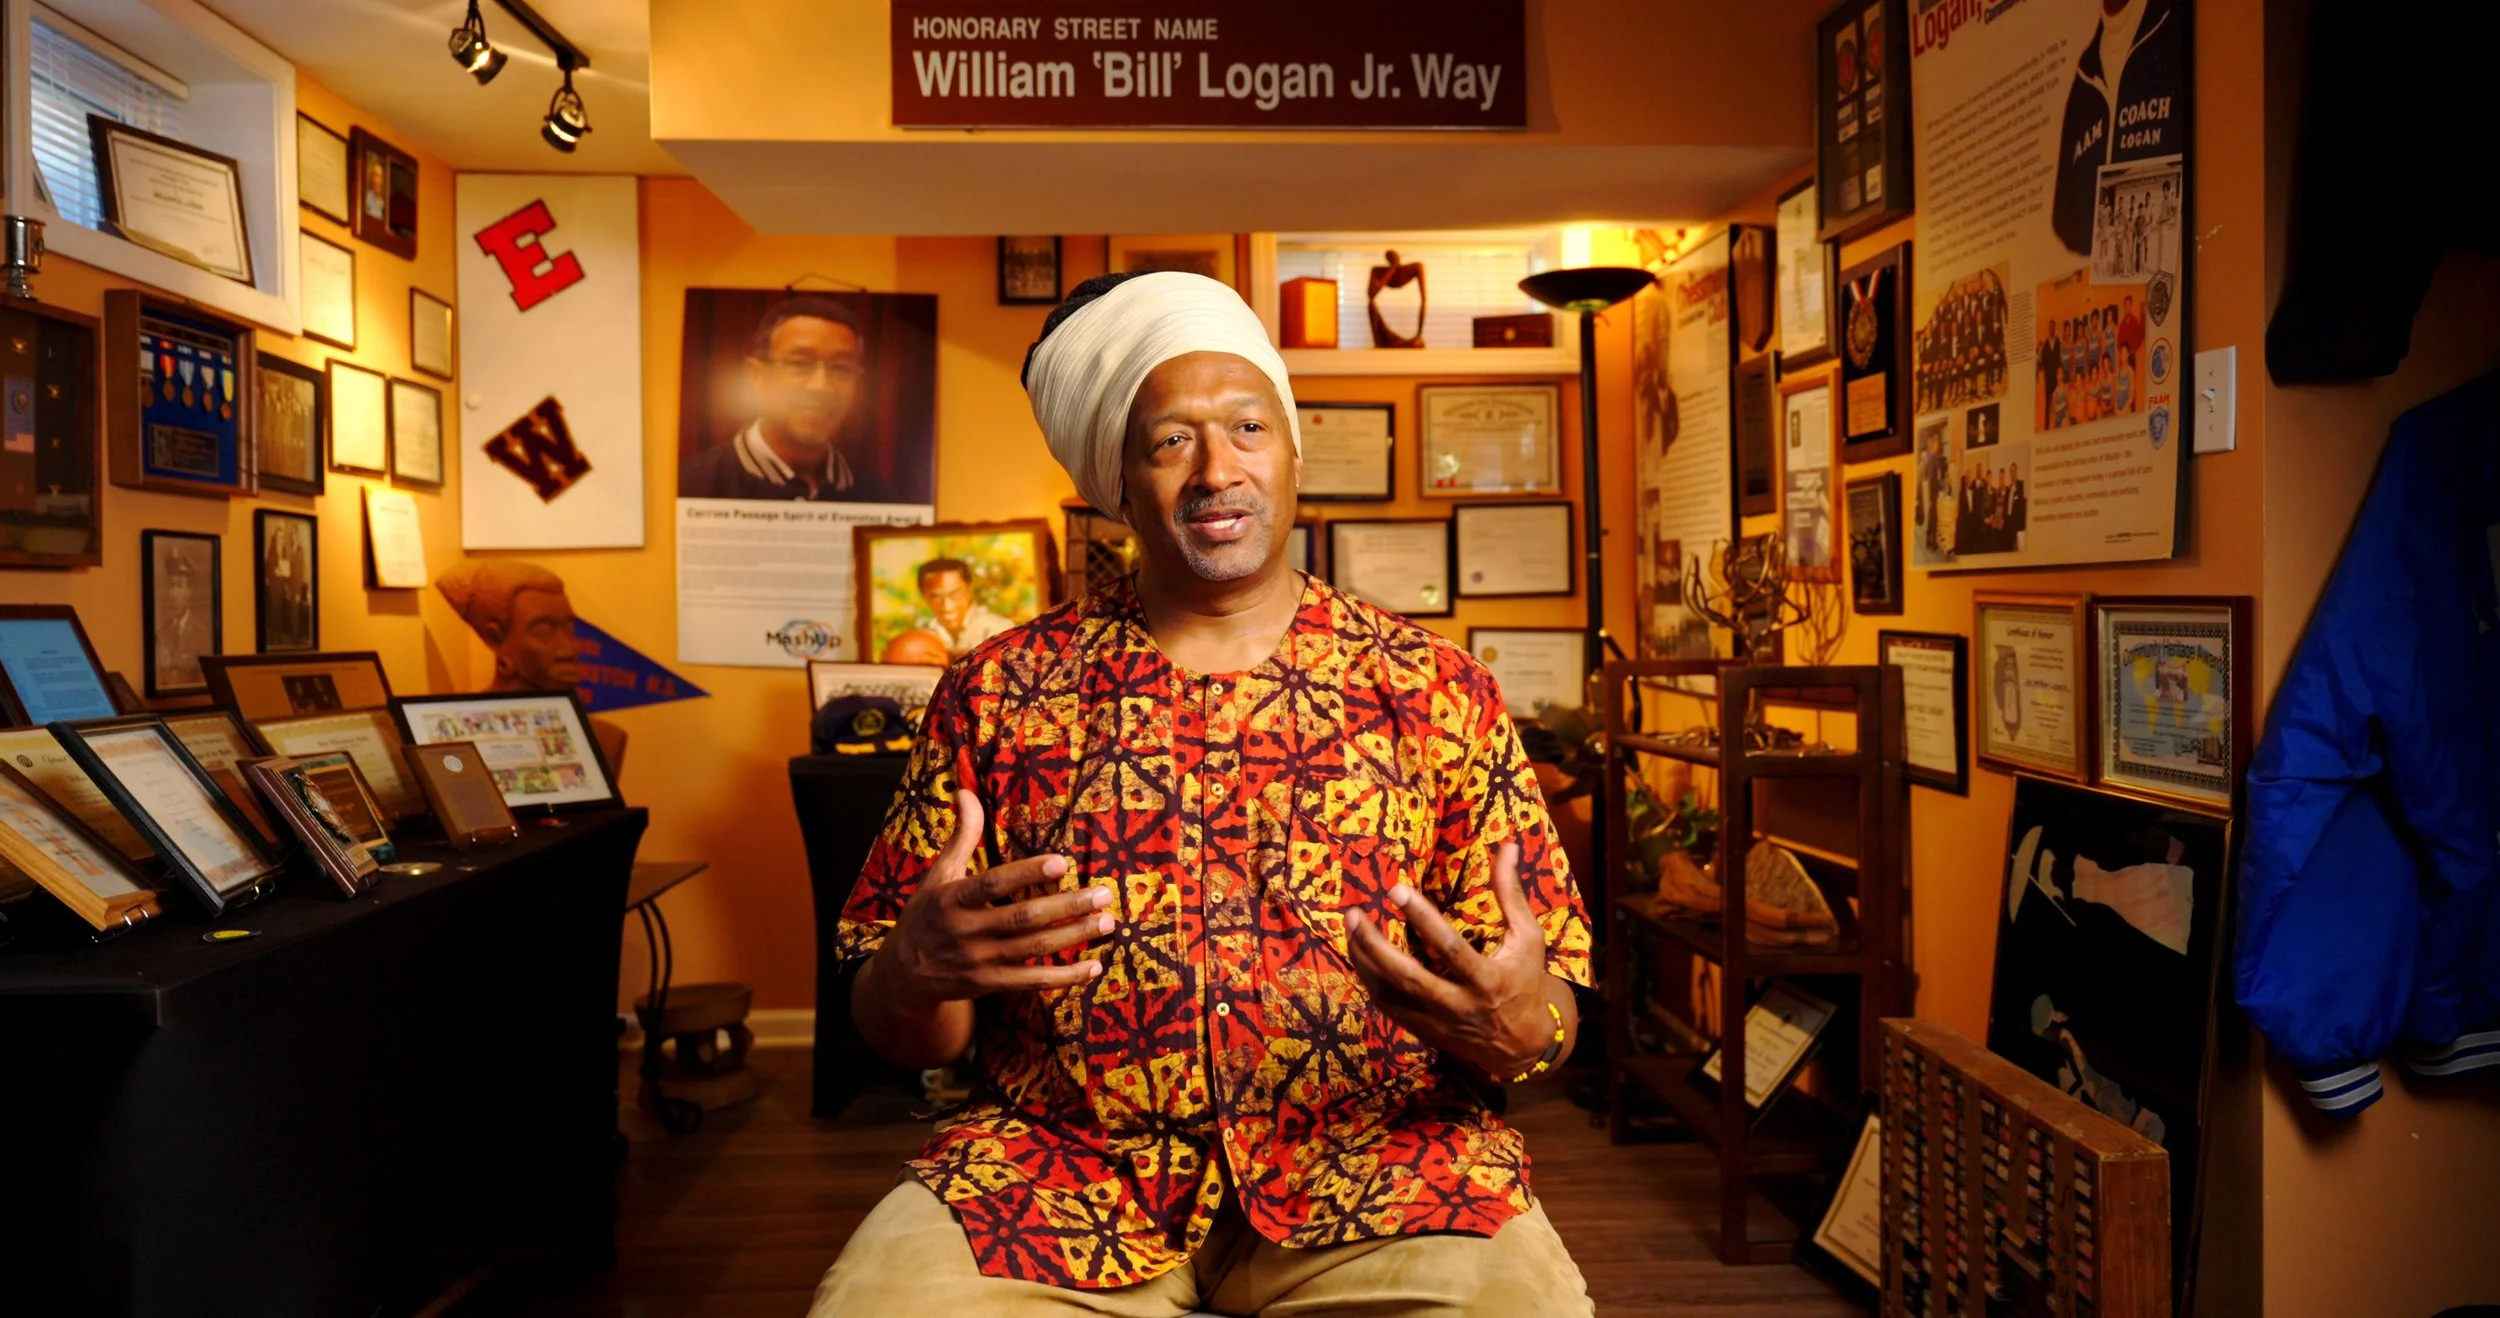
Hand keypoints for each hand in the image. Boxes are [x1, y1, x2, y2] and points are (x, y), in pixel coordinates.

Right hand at [874, 790, 1112, 1007]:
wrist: (902, 975)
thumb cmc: (926, 915)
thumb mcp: (937, 875)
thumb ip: (961, 836)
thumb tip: (966, 791)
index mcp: (953, 899)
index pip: (994, 884)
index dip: (1027, 874)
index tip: (1062, 863)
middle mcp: (966, 931)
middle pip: (1023, 918)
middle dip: (1066, 906)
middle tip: (1103, 894)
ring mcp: (979, 961)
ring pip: (1033, 949)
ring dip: (1073, 936)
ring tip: (1107, 923)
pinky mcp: (990, 985)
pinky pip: (1032, 982)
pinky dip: (1064, 977)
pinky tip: (1093, 967)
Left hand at [1343, 842, 1558, 1079]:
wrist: (1521, 1044)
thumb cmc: (1524, 981)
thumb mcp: (1527, 938)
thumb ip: (1512, 894)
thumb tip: (1508, 845)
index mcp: (1487, 980)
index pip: (1450, 949)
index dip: (1423, 919)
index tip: (1397, 889)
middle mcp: (1458, 1005)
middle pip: (1409, 978)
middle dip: (1377, 947)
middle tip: (1354, 914)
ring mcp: (1436, 1022)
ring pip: (1390, 995)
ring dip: (1364, 962)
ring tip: (1350, 928)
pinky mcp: (1422, 1031)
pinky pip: (1387, 1006)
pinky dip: (1369, 980)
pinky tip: (1359, 953)